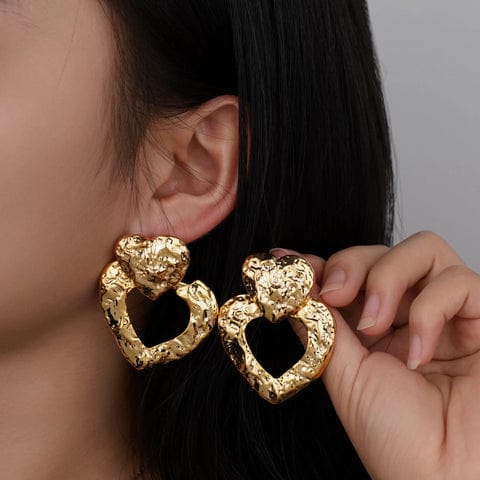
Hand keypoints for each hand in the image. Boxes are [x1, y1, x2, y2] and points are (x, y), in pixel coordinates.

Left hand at [273, 231, 479, 479]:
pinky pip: (458, 282)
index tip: (289, 263)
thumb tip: (294, 288)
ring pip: (423, 250)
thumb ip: (322, 325)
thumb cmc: (397, 438)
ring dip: (387, 280)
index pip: (351, 272)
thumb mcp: (343, 373)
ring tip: (374, 326)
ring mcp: (448, 313)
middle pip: (383, 251)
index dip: (321, 262)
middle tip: (334, 295)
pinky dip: (429, 311)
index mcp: (375, 326)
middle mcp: (410, 313)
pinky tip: (417, 353)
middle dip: (351, 264)